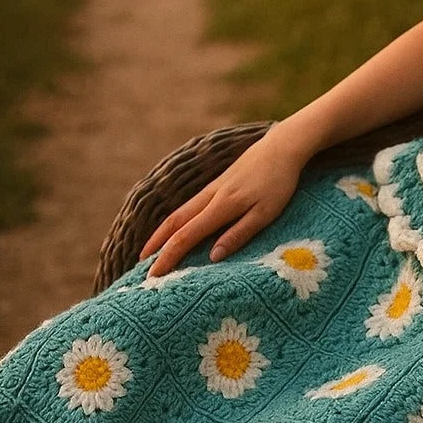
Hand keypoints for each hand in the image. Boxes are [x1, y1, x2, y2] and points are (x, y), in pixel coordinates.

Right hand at [140, 124, 312, 275]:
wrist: (281, 147)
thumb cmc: (278, 183)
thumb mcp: (265, 213)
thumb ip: (239, 234)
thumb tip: (213, 257)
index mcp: (220, 207)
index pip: (185, 237)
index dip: (167, 257)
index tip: (153, 275)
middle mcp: (209, 197)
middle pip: (173, 224)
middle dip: (155, 246)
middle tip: (141, 267)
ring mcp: (211, 189)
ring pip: (178, 213)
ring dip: (161, 233)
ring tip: (149, 251)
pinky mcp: (216, 185)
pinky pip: (188, 207)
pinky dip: (175, 222)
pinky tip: (175, 228)